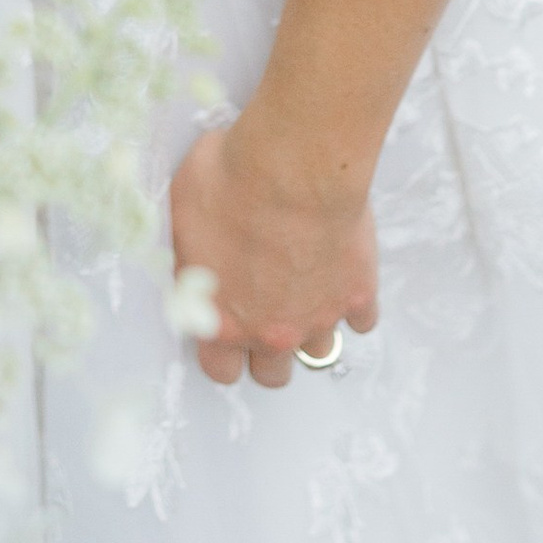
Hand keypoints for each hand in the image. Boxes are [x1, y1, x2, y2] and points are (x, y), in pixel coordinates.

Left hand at [169, 122, 378, 391]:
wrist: (291, 167)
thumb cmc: (230, 181)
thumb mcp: (181, 214)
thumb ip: (188, 254)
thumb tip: (186, 254)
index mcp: (222, 319)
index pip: (219, 368)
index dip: (221, 348)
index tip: (224, 326)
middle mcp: (271, 331)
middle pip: (271, 375)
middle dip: (265, 349)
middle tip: (263, 313)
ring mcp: (318, 317)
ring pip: (318, 352)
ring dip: (310, 326)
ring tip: (303, 292)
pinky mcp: (356, 295)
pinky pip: (362, 318)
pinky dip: (352, 301)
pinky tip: (341, 275)